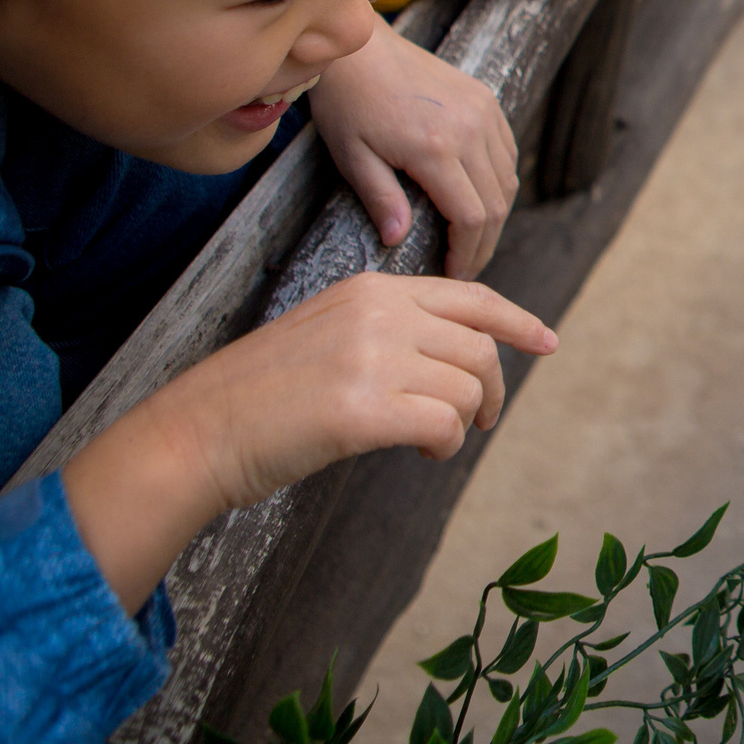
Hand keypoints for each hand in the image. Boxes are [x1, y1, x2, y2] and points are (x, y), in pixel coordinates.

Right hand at [61, 272, 555, 609]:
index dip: (517, 322)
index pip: (470, 297)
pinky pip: (444, 425)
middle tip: (481, 420)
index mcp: (371, 291)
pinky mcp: (363, 410)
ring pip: (467, 387)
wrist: (196, 432)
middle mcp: (377, 314)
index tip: (547, 342)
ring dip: (463, 422)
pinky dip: (445, 445)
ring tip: (435, 442)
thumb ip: (389, 331)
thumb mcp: (329, 334)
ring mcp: (371, 359)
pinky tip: (423, 453)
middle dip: (493, 389)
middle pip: (479, 347)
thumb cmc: (261, 395)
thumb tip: (458, 359)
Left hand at [309, 28, 519, 277]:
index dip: (466, 253)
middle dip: (484, 242)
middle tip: (466, 265)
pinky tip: (478, 196)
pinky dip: (499, 181)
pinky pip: (506, 152)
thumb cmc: (347, 103)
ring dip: (495, 214)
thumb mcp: (352, 156)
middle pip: (497, 204)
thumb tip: (398, 241)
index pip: (470, 217)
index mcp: (435, 148)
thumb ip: (380, 199)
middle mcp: (470, 129)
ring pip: (508, 180)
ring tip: (472, 236)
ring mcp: (483, 112)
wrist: (360, 49)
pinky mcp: (486, 100)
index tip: (453, 272)